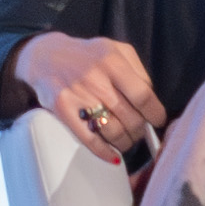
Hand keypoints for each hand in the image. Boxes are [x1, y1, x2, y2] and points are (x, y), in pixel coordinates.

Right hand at [14, 28, 166, 161]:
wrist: (46, 56)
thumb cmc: (87, 55)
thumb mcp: (116, 49)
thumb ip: (137, 70)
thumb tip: (151, 99)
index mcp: (112, 62)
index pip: (143, 96)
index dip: (155, 113)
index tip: (157, 120)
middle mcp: (96, 79)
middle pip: (131, 118)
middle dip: (140, 130)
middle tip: (140, 132)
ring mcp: (79, 96)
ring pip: (114, 132)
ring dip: (125, 142)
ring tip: (126, 140)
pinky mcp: (63, 110)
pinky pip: (89, 139)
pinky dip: (105, 152)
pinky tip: (113, 156)